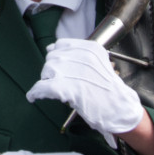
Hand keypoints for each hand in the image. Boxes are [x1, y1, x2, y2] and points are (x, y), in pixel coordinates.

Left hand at [26, 38, 144, 147]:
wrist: (120, 109)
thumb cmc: (109, 90)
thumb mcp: (99, 64)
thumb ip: (78, 55)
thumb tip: (50, 48)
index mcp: (90, 48)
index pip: (61, 44)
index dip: (57, 55)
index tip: (59, 65)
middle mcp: (81, 56)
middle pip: (52, 58)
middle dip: (53, 70)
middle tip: (61, 82)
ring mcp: (73, 71)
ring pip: (47, 71)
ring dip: (47, 81)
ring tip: (55, 90)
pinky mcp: (66, 88)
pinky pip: (42, 87)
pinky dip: (35, 93)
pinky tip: (33, 97)